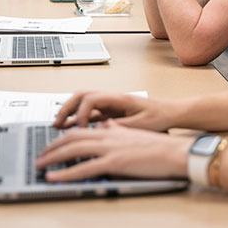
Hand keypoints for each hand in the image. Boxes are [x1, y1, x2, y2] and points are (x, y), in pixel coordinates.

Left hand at [36, 120, 192, 181]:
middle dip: (53, 145)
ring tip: (40, 164)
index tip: (54, 143)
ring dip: (53, 156)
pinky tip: (54, 177)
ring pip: (74, 149)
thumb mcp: (136, 133)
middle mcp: (109, 135)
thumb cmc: (160, 146)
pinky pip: (84, 168)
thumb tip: (106, 127)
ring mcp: (111, 148)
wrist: (175, 151)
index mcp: (114, 129)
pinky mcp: (115, 162)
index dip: (65, 135)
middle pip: (73, 136)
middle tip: (41, 155)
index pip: (82, 128)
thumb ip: (118, 130)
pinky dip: (65, 173)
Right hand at [53, 91, 170, 130]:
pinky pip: (91, 112)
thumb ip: (119, 128)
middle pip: (83, 95)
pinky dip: (79, 118)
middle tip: (56, 123)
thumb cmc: (159, 116)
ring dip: (70, 111)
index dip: (82, 113)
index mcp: (120, 99)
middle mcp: (113, 98)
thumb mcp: (141, 125)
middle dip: (67, 108)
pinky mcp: (112, 112)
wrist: (170, 113)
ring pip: (84, 102)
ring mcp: (111, 104)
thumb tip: (99, 132)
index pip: (92, 98)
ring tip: (58, 125)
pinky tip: (71, 128)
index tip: (81, 128)